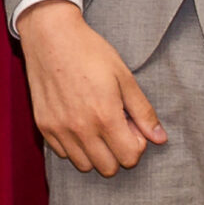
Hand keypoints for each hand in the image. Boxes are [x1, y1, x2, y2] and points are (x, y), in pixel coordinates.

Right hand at [17, 0, 167, 175]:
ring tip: (96, 125)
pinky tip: (78, 121)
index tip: (131, 124)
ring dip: (95, 152)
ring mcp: (59, 129)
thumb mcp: (123, 76)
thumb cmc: (90, 51)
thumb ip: (143, 111)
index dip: (136, 144)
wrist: (50, 36)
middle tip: (115, 126)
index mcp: (105, 116)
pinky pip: (63, 153)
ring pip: (85, 165)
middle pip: (108, 168)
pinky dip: (74, 145)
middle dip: (118, 152)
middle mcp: (81, 129)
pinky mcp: (44, 126)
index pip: (129, 158)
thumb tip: (160, 138)